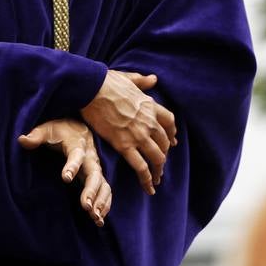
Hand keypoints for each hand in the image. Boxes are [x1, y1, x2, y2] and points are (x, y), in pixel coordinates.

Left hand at [18, 118, 111, 226]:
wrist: (79, 130)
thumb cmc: (60, 131)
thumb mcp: (47, 130)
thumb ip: (36, 136)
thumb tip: (21, 140)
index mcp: (77, 145)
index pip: (76, 155)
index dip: (72, 165)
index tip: (65, 178)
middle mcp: (90, 158)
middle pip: (94, 174)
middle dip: (91, 190)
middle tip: (86, 206)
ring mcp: (95, 169)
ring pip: (103, 185)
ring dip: (101, 201)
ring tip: (95, 217)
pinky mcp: (97, 178)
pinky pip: (105, 191)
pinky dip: (105, 205)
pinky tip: (99, 220)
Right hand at [80, 70, 177, 194]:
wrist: (93, 89)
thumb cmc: (108, 82)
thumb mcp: (130, 78)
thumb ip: (143, 81)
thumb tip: (153, 79)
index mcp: (150, 106)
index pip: (169, 122)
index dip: (172, 133)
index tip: (172, 140)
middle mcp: (148, 122)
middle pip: (164, 143)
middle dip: (164, 154)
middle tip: (160, 163)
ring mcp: (138, 135)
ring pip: (157, 157)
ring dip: (159, 170)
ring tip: (157, 179)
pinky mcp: (124, 145)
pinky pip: (141, 167)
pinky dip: (147, 179)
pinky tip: (149, 187)